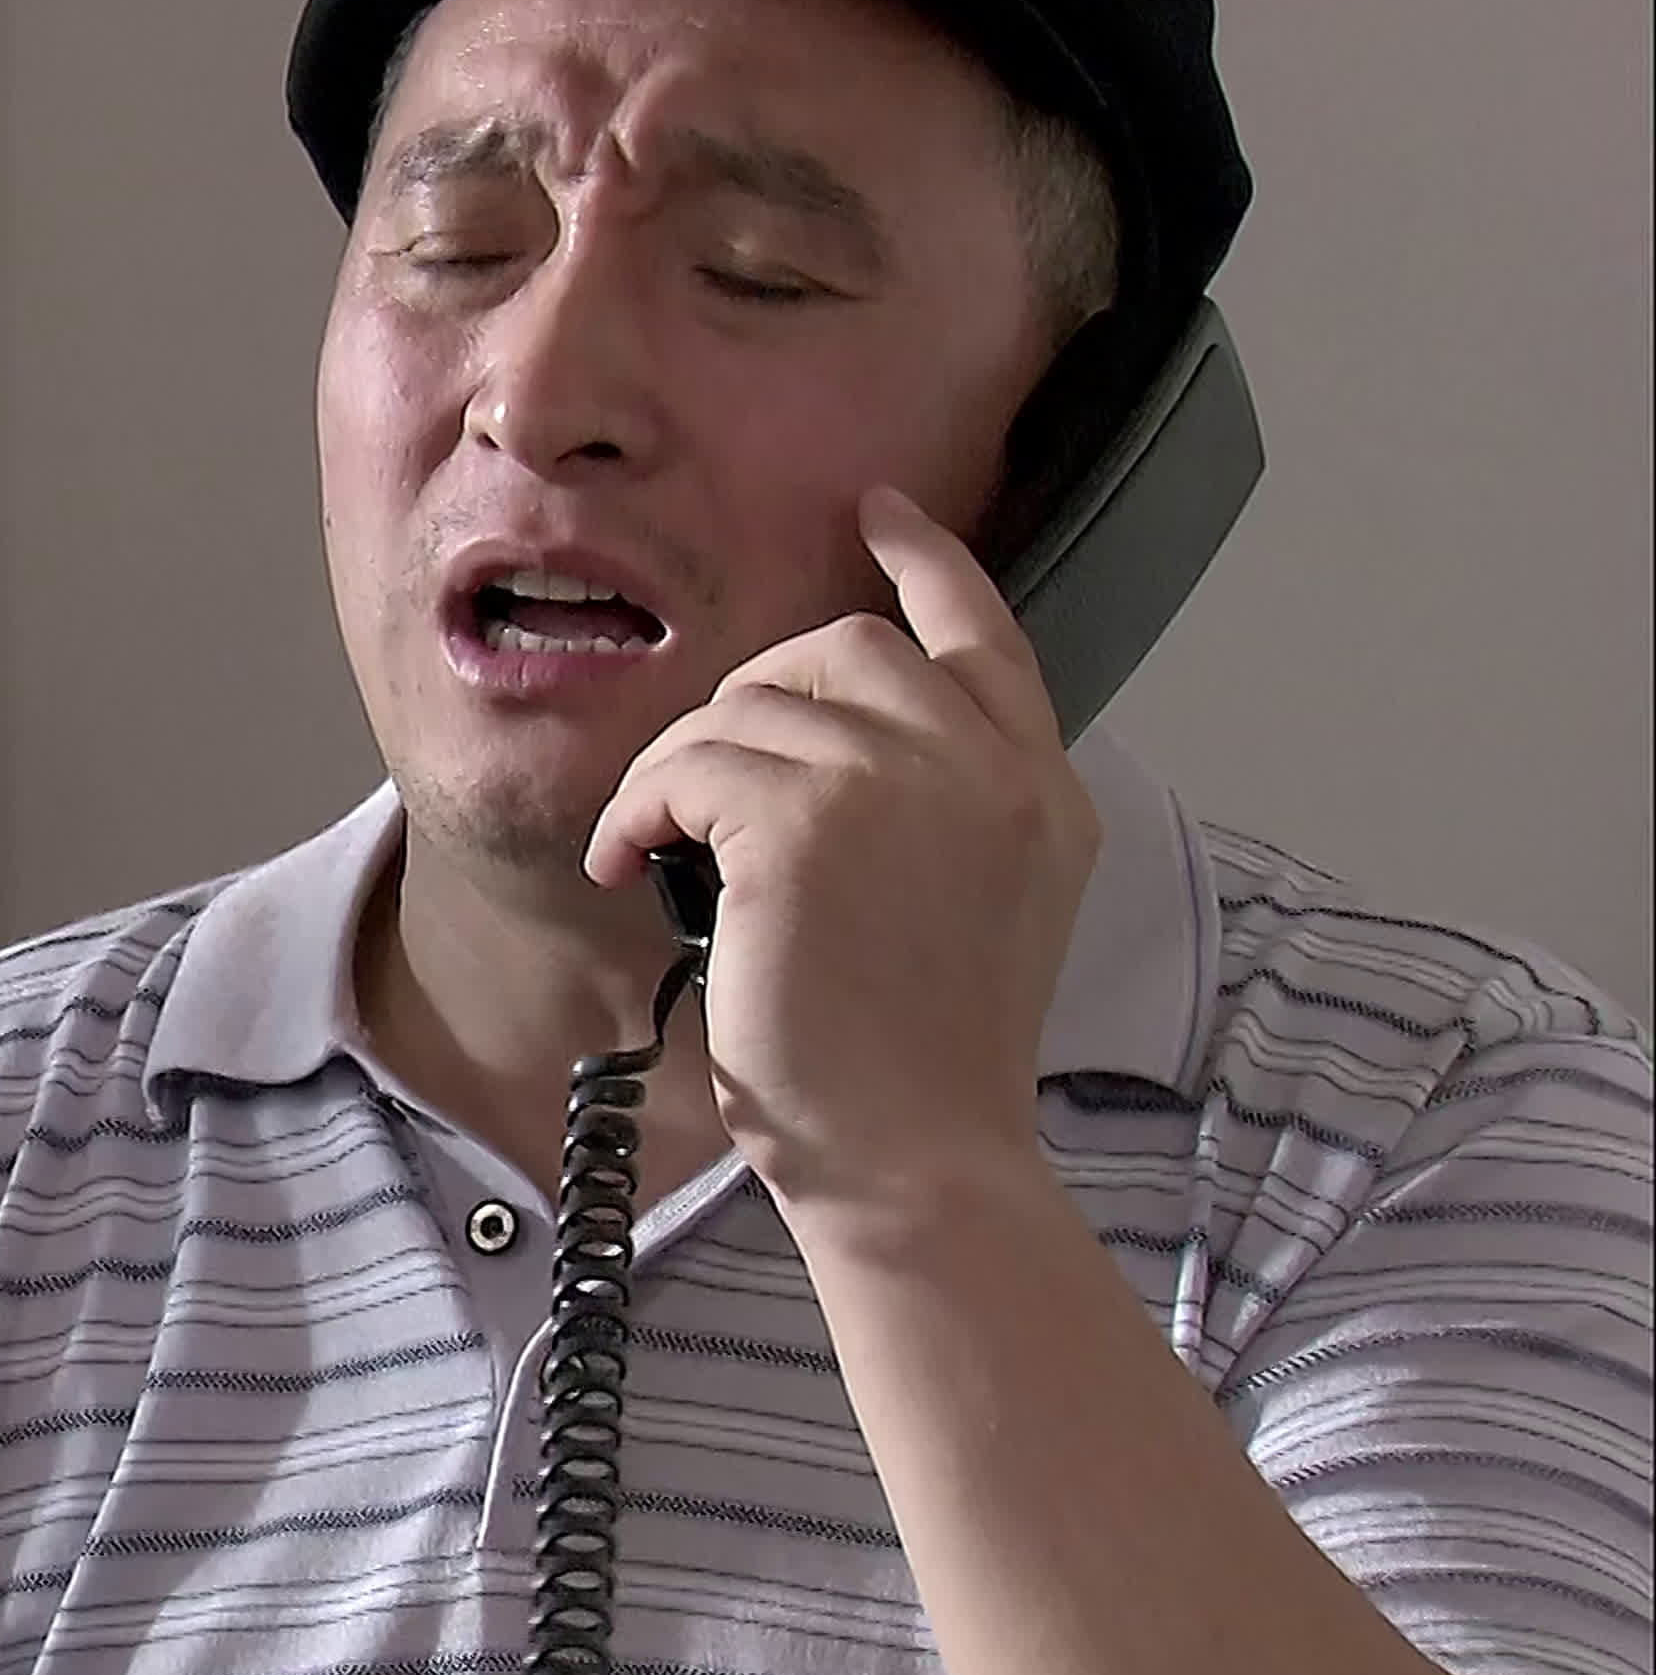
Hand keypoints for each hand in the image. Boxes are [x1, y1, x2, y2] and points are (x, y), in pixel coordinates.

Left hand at [584, 486, 1099, 1225]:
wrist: (918, 1161)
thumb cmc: (922, 1068)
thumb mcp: (982, 909)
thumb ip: (942, 807)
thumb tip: (819, 739)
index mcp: (1041, 789)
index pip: (985, 631)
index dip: (927, 561)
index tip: (879, 514)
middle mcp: (986, 766)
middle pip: (841, 650)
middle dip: (755, 706)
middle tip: (708, 799)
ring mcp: (901, 782)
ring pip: (746, 705)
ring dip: (681, 774)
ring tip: (660, 856)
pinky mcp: (804, 820)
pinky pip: (684, 764)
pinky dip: (639, 810)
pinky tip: (632, 868)